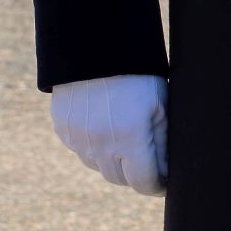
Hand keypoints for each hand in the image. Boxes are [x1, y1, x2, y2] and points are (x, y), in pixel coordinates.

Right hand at [49, 74, 167, 195]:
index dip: (158, 185)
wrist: (97, 45)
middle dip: (135, 173)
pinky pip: (82, 149)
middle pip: (121, 179)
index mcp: (131, 139)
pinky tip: (103, 123)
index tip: (165, 180)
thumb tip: (166, 173)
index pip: (145, 183)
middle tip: (146, 157)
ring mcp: (79, 139)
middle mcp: (102, 145)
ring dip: (113, 160)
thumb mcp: (160, 106)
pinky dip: (94, 145)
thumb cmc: (138, 74)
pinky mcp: (64, 129)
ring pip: (99, 166)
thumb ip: (163, 144)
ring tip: (123, 133)